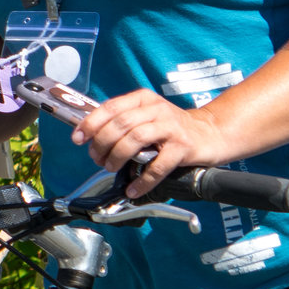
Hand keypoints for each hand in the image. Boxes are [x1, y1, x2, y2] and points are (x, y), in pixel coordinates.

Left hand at [70, 89, 233, 196]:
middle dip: (101, 144)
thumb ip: (122, 122)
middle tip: (97, 159)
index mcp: (143, 100)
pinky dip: (142, 180)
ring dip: (117, 157)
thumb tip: (90, 138)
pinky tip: (133, 188)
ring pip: (135, 139)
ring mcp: (171, 127)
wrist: (211, 133)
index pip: (110, 108)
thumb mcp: (146, 116)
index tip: (78, 138)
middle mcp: (156, 110)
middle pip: (120, 124)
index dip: (91, 124)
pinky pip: (158, 166)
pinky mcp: (183, 147)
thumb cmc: (171, 128)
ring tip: (111, 168)